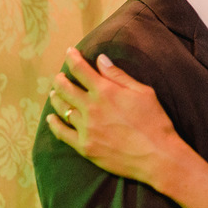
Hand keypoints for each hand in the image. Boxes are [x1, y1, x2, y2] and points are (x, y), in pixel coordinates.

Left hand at [47, 47, 193, 185]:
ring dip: (56, 98)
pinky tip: (51, 118)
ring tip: (54, 93)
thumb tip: (101, 59)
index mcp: (105, 91)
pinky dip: (54, 124)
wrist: (156, 155)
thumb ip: (118, 75)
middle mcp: (91, 108)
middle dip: (60, 79)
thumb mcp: (142, 92)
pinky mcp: (85, 147)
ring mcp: (86, 128)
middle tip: (59, 76)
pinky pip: (62, 133)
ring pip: (63, 109)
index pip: (81, 70)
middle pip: (66, 89)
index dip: (72, 58)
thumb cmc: (154, 121)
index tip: (69, 52)